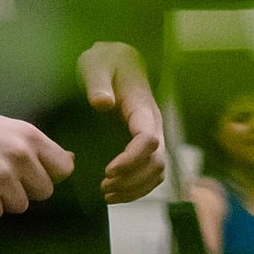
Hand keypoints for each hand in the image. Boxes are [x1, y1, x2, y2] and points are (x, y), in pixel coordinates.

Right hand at [0, 85, 73, 218]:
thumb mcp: (7, 128)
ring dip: (2, 198)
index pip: (63, 169)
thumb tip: (71, 160)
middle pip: (44, 192)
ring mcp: (2, 176)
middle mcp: (20, 155)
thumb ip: (37, 147)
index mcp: (29, 136)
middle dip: (24, 189)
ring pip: (20, 205)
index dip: (48, 174)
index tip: (31, 172)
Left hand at [78, 40, 166, 202]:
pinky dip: (136, 188)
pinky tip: (114, 192)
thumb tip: (102, 104)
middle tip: (104, 186)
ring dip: (135, 189)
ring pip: (157, 172)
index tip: (108, 171)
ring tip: (106, 193)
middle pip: (156, 162)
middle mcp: (153, 124)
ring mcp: (152, 135)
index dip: (132, 160)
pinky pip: (150, 172)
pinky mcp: (144, 144)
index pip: (148, 139)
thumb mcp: (96, 65)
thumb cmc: (105, 62)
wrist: (117, 59)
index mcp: (142, 107)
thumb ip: (98, 83)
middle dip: (132, 180)